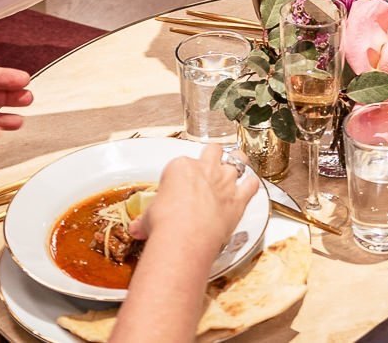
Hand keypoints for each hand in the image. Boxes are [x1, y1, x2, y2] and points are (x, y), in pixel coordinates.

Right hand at [130, 145, 258, 246]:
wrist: (184, 237)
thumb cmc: (164, 223)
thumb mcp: (148, 219)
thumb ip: (144, 220)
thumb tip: (135, 229)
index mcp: (179, 167)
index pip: (182, 163)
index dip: (183, 174)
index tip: (182, 184)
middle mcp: (204, 169)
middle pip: (213, 150)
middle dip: (213, 155)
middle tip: (211, 164)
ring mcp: (224, 181)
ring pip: (238, 159)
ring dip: (238, 162)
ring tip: (237, 165)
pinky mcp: (238, 199)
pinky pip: (252, 184)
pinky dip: (252, 184)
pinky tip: (250, 186)